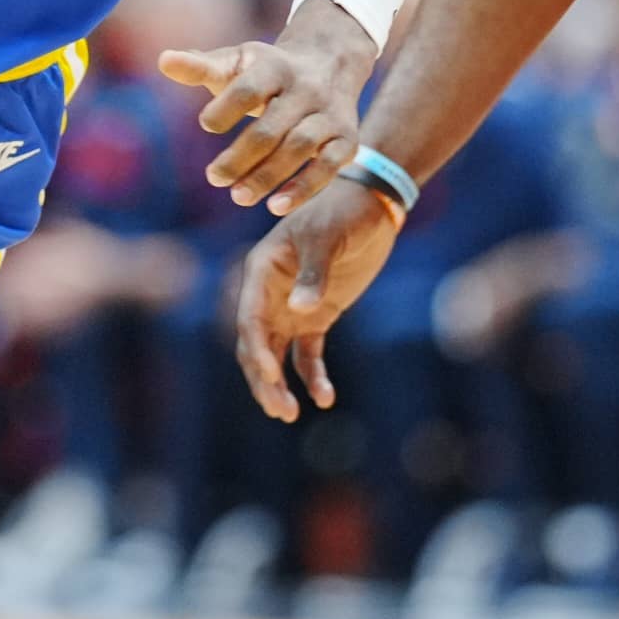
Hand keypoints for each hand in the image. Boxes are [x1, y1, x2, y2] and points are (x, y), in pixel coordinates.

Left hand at [161, 0, 377, 212]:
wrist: (330, 63)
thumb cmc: (268, 70)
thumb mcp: (237, 62)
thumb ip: (200, 66)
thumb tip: (164, 61)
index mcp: (275, 66)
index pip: (249, 89)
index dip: (226, 108)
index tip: (205, 125)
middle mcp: (307, 88)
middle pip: (272, 127)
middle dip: (241, 156)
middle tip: (214, 178)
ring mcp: (329, 115)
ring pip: (299, 148)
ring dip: (267, 176)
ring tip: (238, 196)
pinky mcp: (346, 139)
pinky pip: (328, 167)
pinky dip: (303, 189)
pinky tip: (274, 206)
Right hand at [231, 179, 403, 419]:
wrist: (369, 203)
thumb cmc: (342, 210)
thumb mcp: (328, 237)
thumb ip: (314, 273)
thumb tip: (300, 311)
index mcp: (262, 271)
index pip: (249, 318)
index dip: (256, 350)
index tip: (271, 377)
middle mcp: (269, 294)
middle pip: (256, 345)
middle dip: (264, 380)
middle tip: (280, 410)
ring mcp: (291, 308)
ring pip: (276, 355)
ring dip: (280, 385)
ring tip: (291, 415)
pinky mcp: (316, 317)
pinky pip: (307, 354)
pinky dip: (312, 376)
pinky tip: (325, 398)